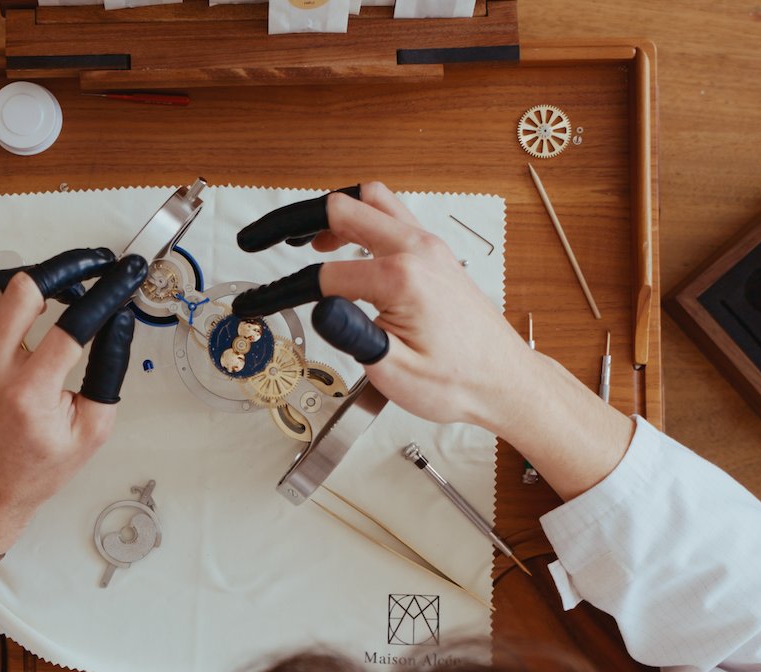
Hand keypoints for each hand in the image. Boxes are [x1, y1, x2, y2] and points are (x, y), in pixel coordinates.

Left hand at [0, 250, 147, 555]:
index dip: (107, 291)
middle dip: (68, 270)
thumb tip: (118, 322)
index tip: (124, 275)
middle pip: (26, 286)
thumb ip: (109, 372)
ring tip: (61, 290)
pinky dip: (5, 291)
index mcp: (29, 395)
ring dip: (35, 279)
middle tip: (91, 271)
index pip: (74, 322)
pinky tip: (28, 303)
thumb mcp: (91, 431)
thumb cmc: (32, 468)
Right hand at [233, 182, 529, 431]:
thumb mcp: (395, 372)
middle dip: (293, 221)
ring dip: (330, 212)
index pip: (322, 275)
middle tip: (261, 238)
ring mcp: (429, 247)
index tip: (256, 303)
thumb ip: (353, 334)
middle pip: (342, 207)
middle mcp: (417, 250)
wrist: (504, 382)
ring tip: (298, 236)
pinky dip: (358, 221)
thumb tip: (320, 306)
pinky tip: (341, 244)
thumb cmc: (458, 382)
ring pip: (370, 200)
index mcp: (401, 278)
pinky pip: (391, 216)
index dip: (281, 291)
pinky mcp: (435, 254)